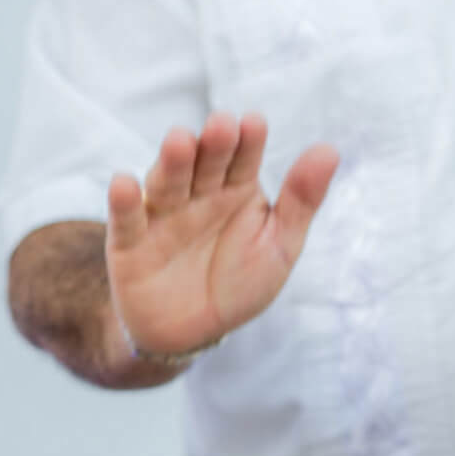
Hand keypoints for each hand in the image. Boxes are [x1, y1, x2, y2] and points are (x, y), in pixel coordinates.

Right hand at [106, 112, 338, 357]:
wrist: (191, 331)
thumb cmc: (239, 282)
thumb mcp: (279, 245)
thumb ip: (301, 201)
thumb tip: (330, 150)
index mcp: (236, 190)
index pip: (244, 159)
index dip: (248, 142)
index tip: (255, 124)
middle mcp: (198, 195)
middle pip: (205, 164)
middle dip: (213, 145)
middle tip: (222, 125)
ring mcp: (162, 215)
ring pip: (167, 184)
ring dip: (172, 163)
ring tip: (180, 140)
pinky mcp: (130, 243)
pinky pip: (127, 221)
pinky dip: (124, 202)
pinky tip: (125, 183)